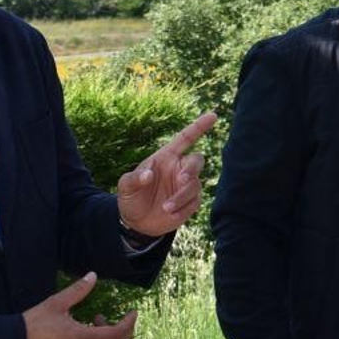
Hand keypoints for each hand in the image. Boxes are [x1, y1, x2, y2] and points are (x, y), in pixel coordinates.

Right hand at [22, 272, 135, 338]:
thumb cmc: (32, 325)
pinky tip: (83, 337)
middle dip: (122, 331)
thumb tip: (93, 275)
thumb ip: (78, 290)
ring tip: (94, 322)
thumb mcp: (56, 303)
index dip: (129, 323)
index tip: (133, 312)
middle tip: (118, 317)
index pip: (118, 334)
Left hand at [117, 111, 217, 237]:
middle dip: (192, 168)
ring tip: (165, 208)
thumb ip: (134, 179)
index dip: (199, 126)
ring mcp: (186, 186)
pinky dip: (182, 209)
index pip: (186, 138)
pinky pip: (194, 202)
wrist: (137, 222)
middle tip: (181, 179)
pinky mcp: (191, 202)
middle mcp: (179, 169)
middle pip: (197, 160)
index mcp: (166, 157)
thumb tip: (148, 174)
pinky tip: (169, 214)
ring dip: (181, 196)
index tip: (213, 115)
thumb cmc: (132, 198)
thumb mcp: (126, 187)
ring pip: (195, 185)